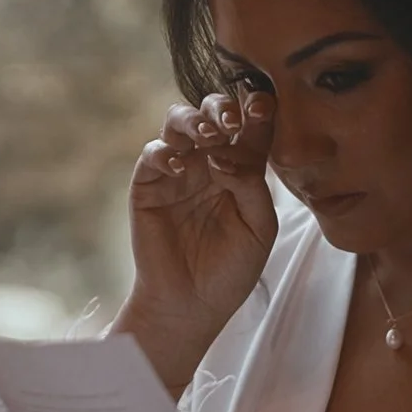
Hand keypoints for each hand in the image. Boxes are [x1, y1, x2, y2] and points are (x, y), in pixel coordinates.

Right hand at [120, 89, 278, 386]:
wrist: (192, 305)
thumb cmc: (231, 269)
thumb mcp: (259, 227)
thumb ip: (252, 184)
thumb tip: (225, 153)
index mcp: (240, 168)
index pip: (249, 128)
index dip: (256, 111)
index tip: (263, 105)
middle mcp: (208, 162)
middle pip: (212, 113)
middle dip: (222, 108)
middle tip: (232, 122)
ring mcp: (176, 171)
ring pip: (178, 121)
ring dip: (193, 119)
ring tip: (208, 135)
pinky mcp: (148, 186)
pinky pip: (151, 154)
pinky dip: (164, 152)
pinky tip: (181, 166)